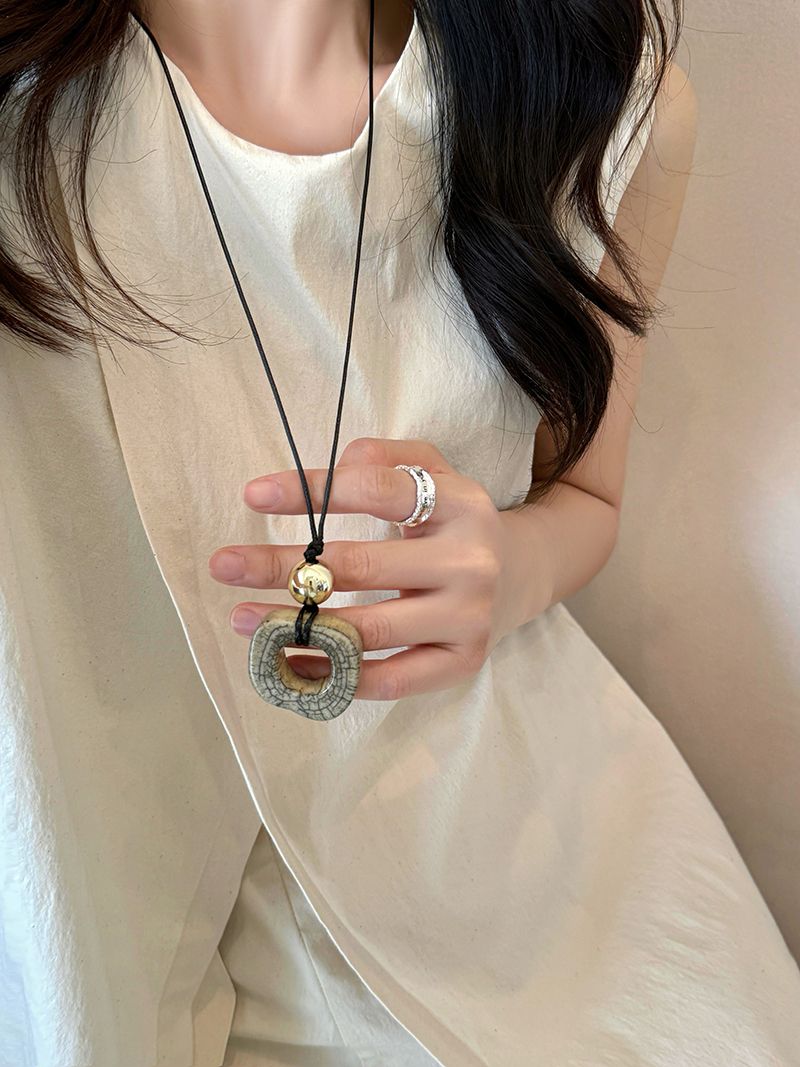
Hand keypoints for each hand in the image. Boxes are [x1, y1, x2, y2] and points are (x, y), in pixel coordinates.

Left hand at [207, 437, 551, 700]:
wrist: (518, 575)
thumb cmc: (452, 521)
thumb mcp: (433, 470)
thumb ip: (385, 457)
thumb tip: (333, 465)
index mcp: (459, 503)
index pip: (377, 489)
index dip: (312, 490)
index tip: (252, 495)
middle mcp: (470, 562)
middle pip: (361, 566)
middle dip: (282, 566)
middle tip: (224, 565)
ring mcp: (468, 618)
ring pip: (367, 631)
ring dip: (295, 626)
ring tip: (242, 618)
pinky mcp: (462, 663)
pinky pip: (388, 680)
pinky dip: (333, 674)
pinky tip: (289, 660)